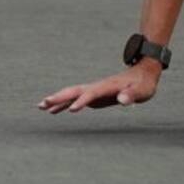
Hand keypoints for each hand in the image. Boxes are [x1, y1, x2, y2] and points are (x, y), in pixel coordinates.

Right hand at [38, 60, 160, 113]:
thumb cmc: (143, 83)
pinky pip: (75, 100)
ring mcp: (93, 91)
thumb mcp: (142, 91)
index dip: (82, 101)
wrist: (142, 73)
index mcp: (106, 86)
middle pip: (73, 91)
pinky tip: (54, 110)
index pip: (91, 94)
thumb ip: (132, 95)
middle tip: (43, 104)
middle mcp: (96, 87)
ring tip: (41, 107)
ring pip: (71, 94)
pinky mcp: (94, 96)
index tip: (72, 111)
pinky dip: (64, 104)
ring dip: (56, 100)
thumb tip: (123, 100)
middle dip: (59, 98)